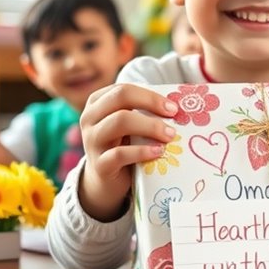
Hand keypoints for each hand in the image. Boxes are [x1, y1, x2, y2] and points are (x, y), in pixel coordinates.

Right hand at [78, 84, 178, 220]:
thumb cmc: (124, 144)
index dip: (150, 95)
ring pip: (119, 122)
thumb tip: (178, 106)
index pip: (123, 89)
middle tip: (174, 115)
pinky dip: (142, 151)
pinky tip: (158, 152)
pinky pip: (119, 154)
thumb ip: (145, 112)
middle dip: (151, 103)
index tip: (173, 107)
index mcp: (98, 103)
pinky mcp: (99, 165)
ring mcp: (92, 141)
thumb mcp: (131, 124)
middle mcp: (90, 118)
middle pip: (120, 97)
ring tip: (170, 135)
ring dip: (150, 126)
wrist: (106, 180)